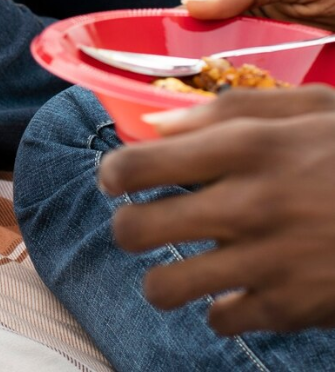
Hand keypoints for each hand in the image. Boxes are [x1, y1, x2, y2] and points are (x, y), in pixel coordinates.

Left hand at [99, 87, 334, 334]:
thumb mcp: (312, 107)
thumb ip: (227, 110)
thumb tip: (154, 123)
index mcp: (248, 147)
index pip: (135, 165)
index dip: (114, 175)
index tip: (120, 179)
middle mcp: (250, 205)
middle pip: (135, 230)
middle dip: (128, 228)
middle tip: (144, 224)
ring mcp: (271, 261)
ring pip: (165, 287)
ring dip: (164, 278)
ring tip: (182, 265)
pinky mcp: (295, 307)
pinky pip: (221, 320)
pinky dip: (221, 308)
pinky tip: (238, 288)